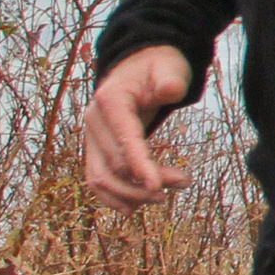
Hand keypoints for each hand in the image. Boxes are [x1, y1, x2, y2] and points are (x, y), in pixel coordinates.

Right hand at [83, 45, 197, 207]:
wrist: (137, 66)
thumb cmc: (158, 67)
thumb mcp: (169, 67)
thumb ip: (170, 80)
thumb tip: (170, 92)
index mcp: (111, 100)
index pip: (124, 139)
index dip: (139, 164)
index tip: (158, 186)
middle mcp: (93, 121)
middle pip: (114, 164)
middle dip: (147, 180)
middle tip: (183, 182)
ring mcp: (91, 137)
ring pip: (100, 178)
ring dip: (130, 194)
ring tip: (163, 198)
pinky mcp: (95, 148)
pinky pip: (97, 178)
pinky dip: (113, 196)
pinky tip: (134, 208)